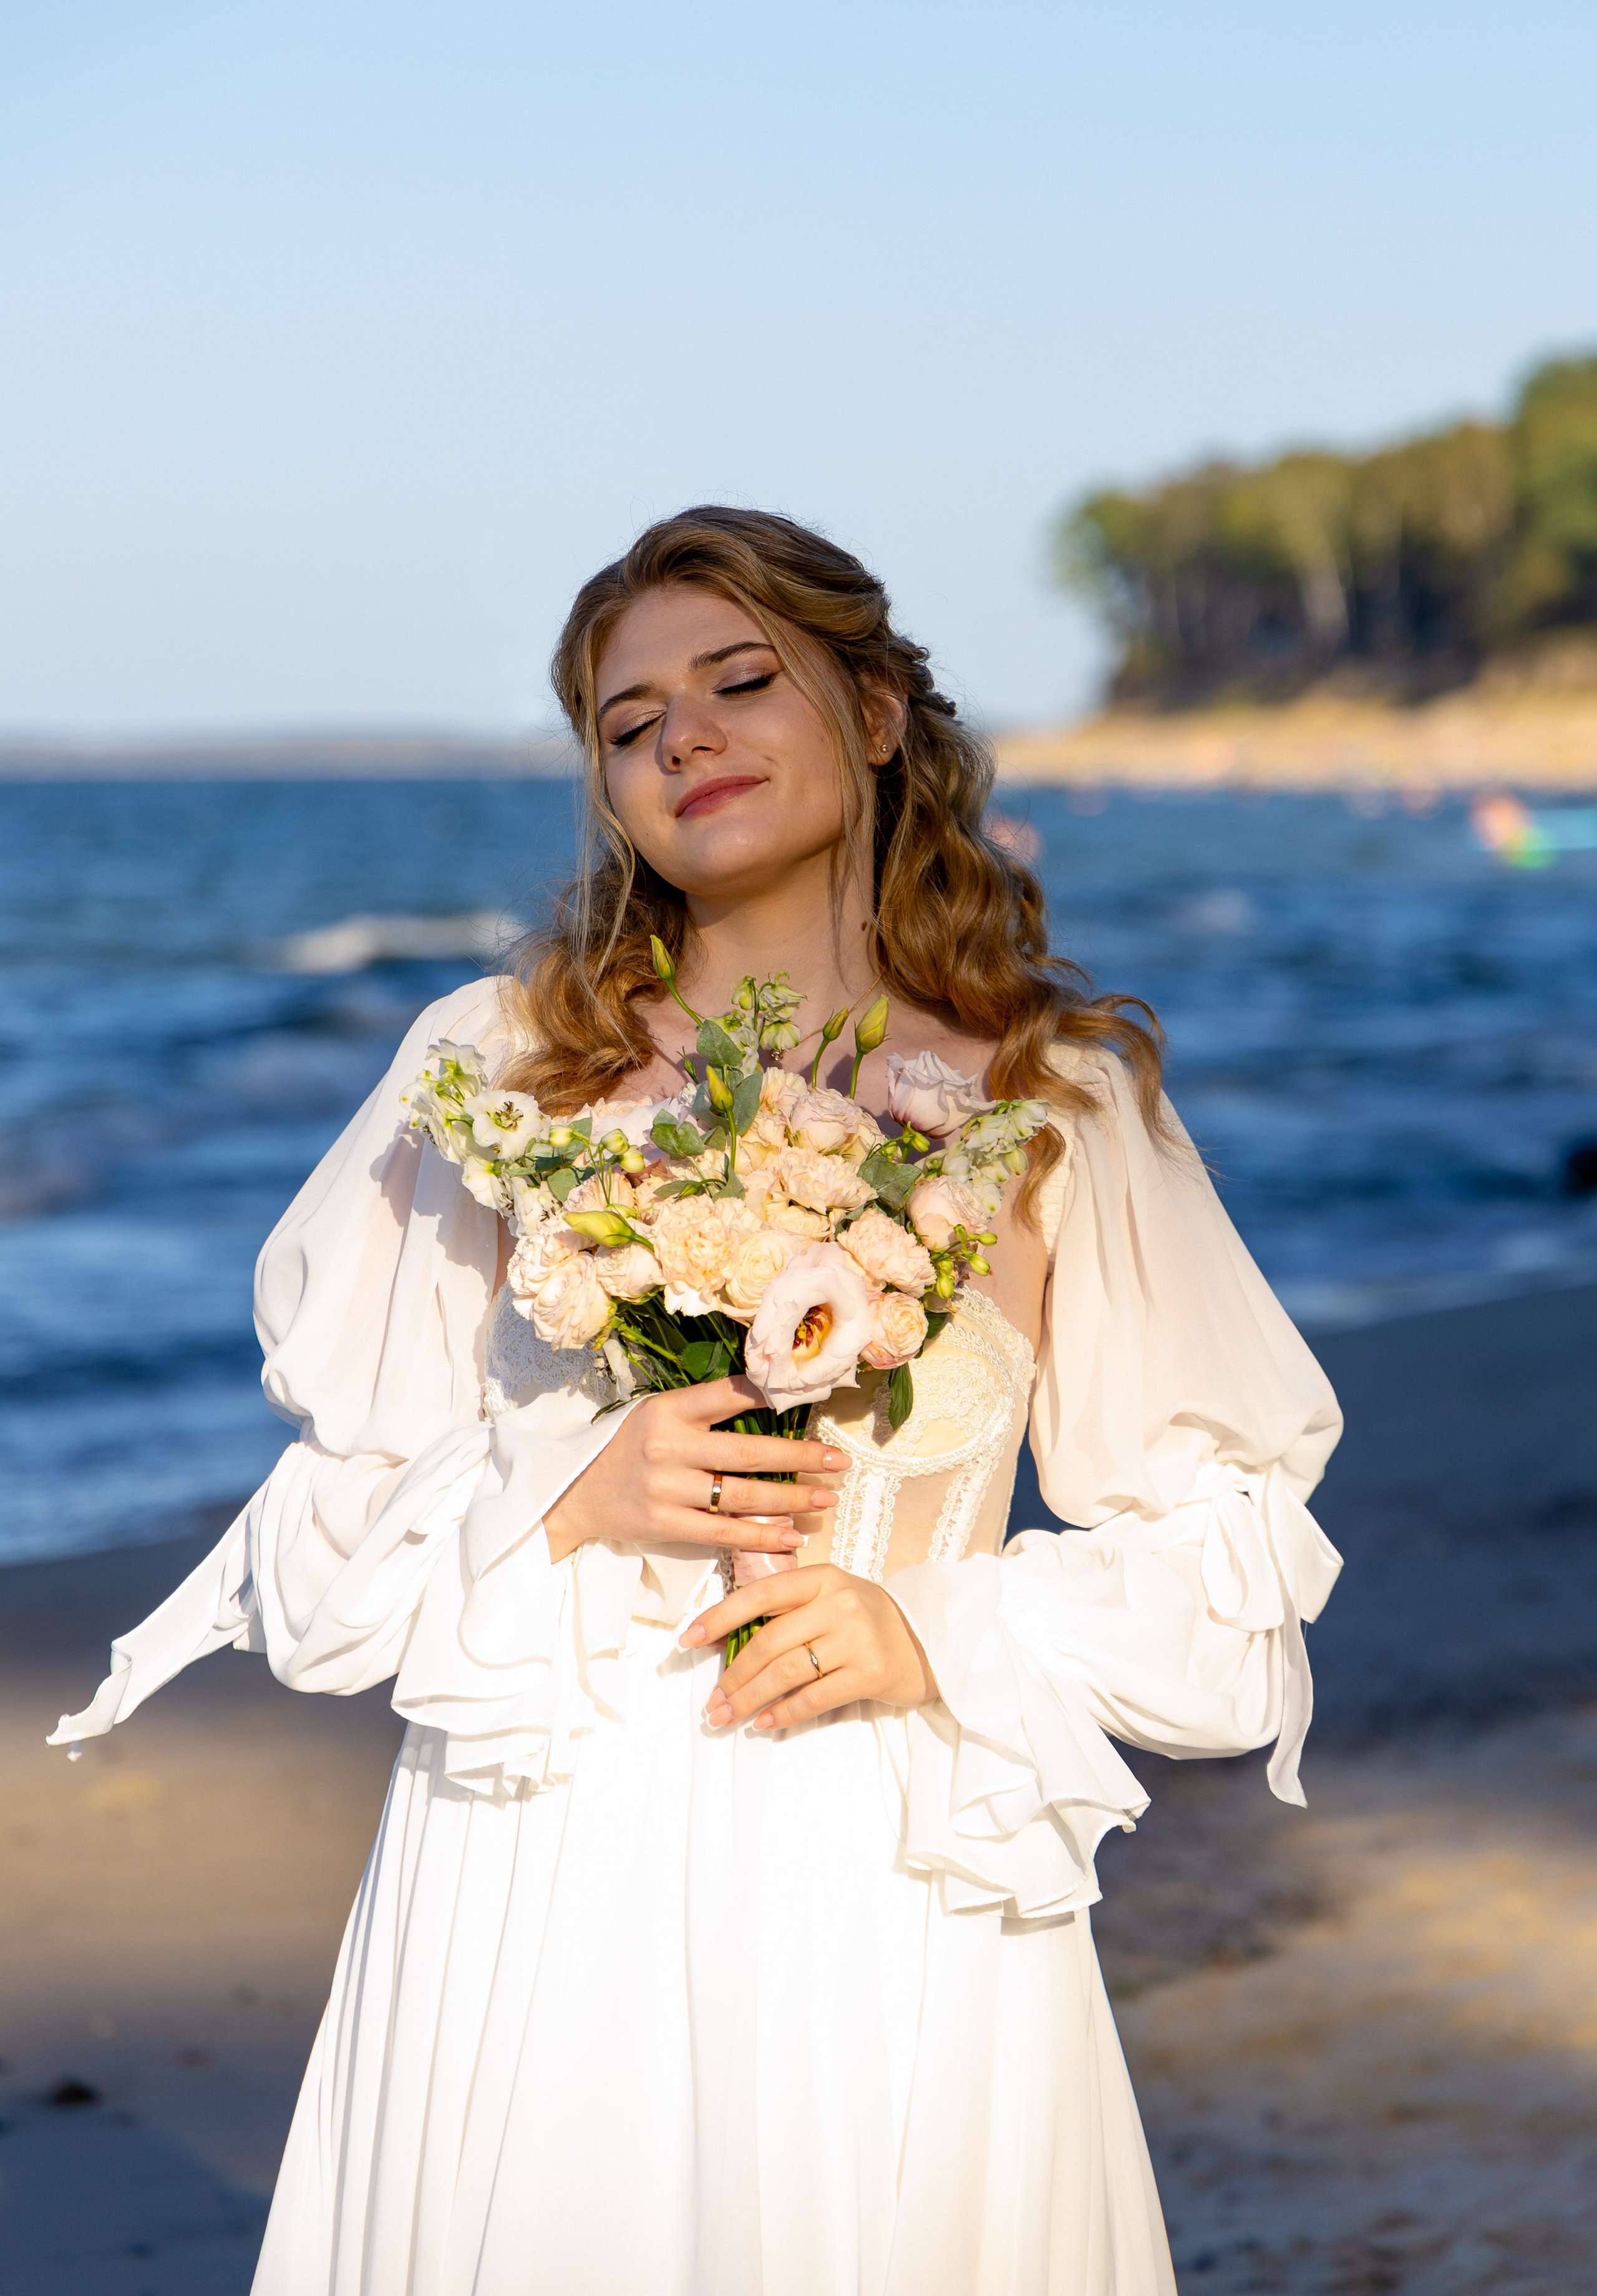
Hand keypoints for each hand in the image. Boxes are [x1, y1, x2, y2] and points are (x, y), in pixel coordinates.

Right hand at [542, 1376, 843, 1564]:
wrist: (577, 1494)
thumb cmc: (629, 1448)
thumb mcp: (657, 1414)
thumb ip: (703, 1409)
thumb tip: (768, 1393)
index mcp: (668, 1410)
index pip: (727, 1395)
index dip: (771, 1394)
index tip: (811, 1397)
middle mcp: (668, 1447)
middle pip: (748, 1452)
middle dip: (800, 1457)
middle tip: (838, 1461)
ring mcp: (667, 1489)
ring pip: (742, 1496)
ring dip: (791, 1499)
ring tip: (826, 1498)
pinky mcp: (665, 1524)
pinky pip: (724, 1532)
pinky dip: (763, 1536)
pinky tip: (794, 1536)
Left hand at [682, 1564, 938, 1730]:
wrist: (930, 1642)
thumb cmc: (867, 1622)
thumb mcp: (831, 1599)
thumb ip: (790, 1610)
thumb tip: (730, 1641)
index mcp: (822, 1578)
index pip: (760, 1595)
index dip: (719, 1616)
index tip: (688, 1640)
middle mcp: (838, 1603)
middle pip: (768, 1642)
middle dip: (733, 1676)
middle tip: (711, 1702)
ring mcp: (857, 1638)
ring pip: (786, 1672)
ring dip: (750, 1700)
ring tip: (727, 1717)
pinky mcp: (870, 1672)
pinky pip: (815, 1697)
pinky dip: (785, 1713)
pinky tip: (765, 1723)